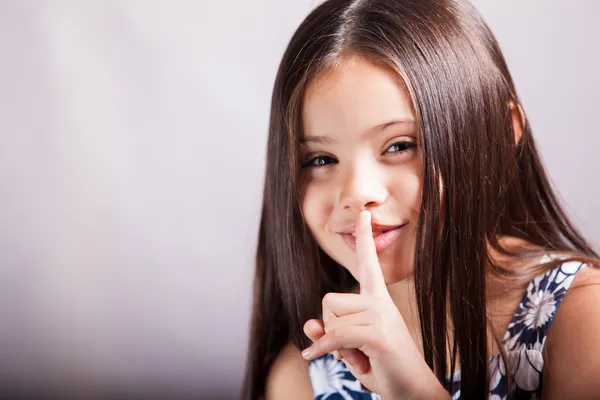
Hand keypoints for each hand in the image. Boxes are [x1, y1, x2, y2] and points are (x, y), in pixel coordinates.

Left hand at [302, 210, 447, 398]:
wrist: (414, 394)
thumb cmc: (382, 368)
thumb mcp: (349, 349)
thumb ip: (329, 334)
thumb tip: (307, 323)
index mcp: (377, 300)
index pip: (368, 264)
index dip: (364, 238)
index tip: (363, 213)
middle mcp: (380, 302)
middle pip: (329, 301)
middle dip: (330, 328)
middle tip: (354, 348)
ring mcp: (381, 315)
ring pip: (331, 320)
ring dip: (335, 344)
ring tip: (361, 356)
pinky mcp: (378, 333)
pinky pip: (335, 336)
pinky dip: (323, 350)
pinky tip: (315, 358)